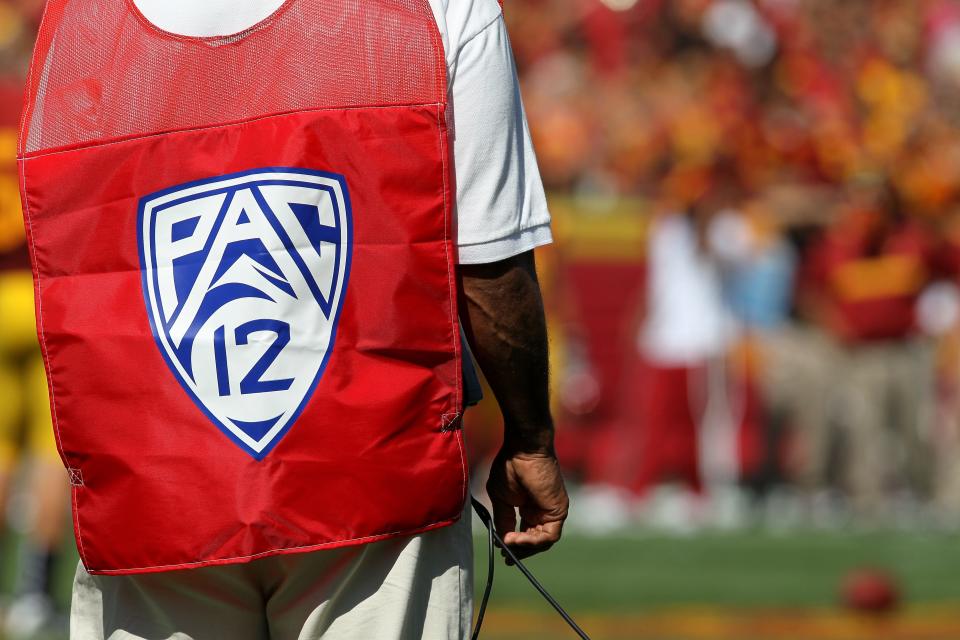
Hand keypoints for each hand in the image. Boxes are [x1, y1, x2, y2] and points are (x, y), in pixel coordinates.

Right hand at [486, 447, 568, 561]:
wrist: (522, 450)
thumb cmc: (510, 467)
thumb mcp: (501, 499)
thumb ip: (504, 520)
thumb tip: (502, 540)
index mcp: (529, 508)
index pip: (526, 533)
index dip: (514, 545)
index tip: (502, 551)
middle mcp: (542, 512)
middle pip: (535, 541)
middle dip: (520, 551)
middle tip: (506, 558)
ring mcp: (552, 512)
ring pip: (542, 542)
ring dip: (524, 547)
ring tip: (508, 544)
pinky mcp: (558, 511)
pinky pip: (549, 536)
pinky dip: (533, 542)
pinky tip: (516, 539)